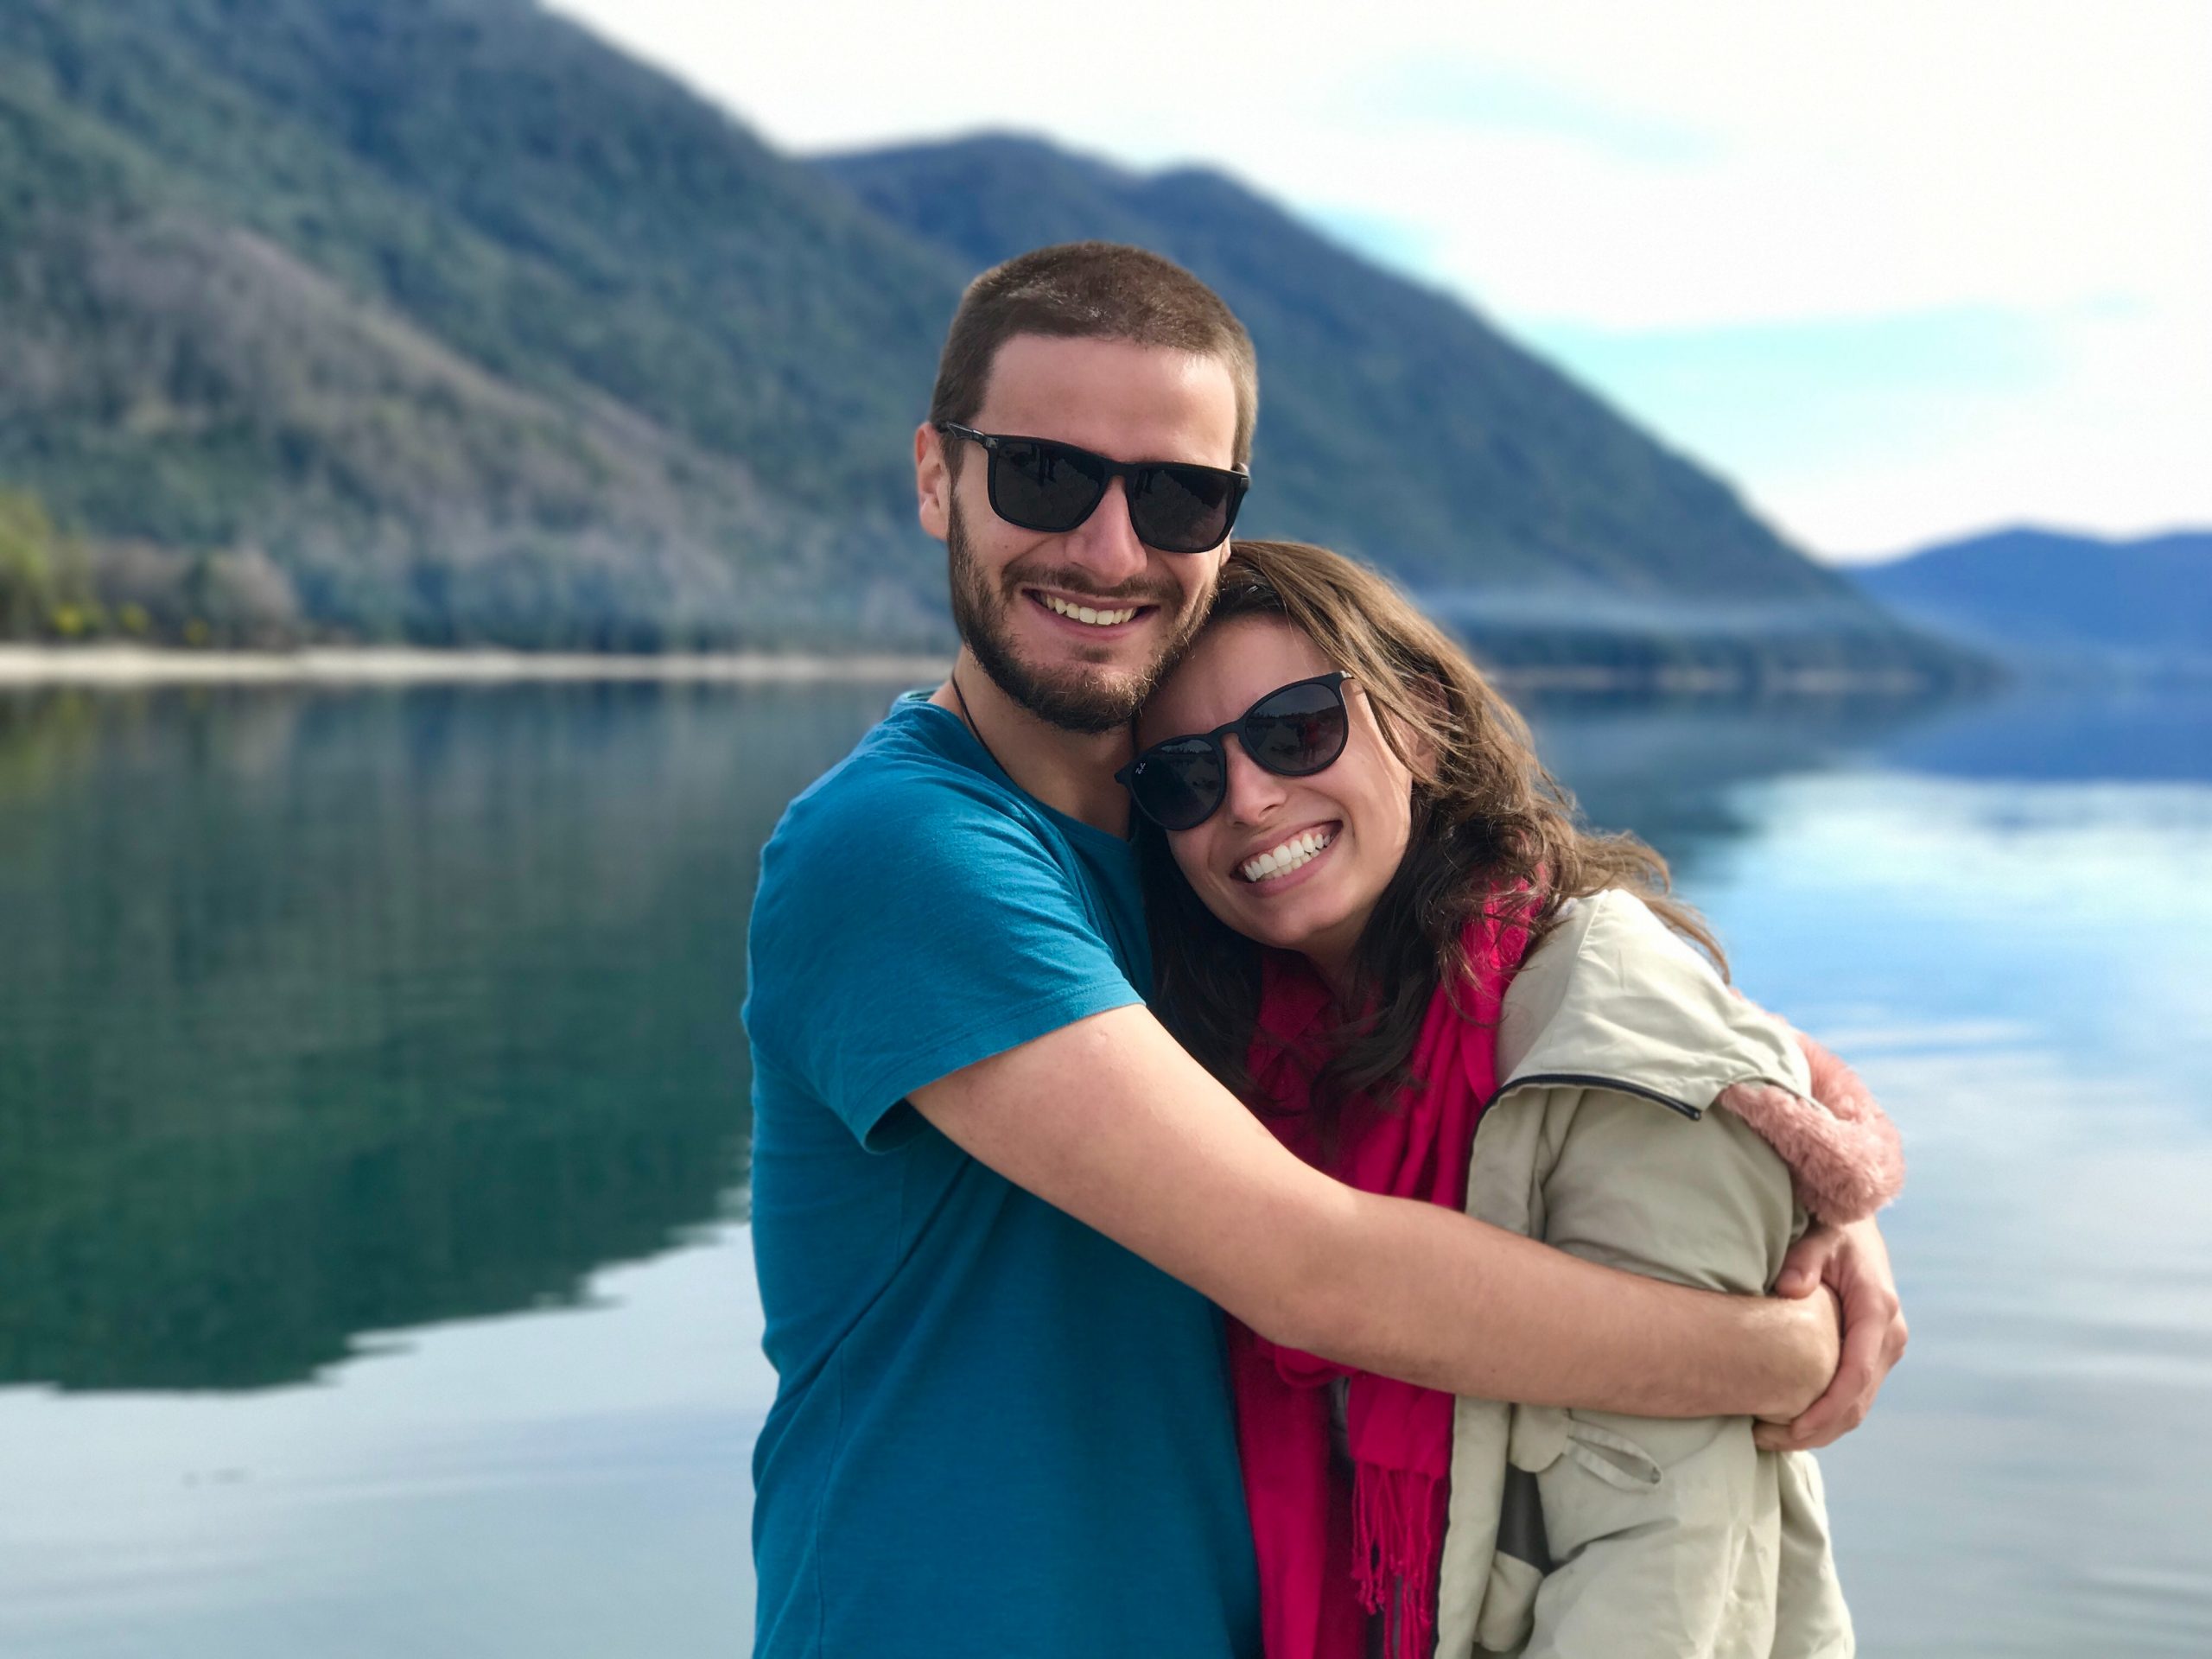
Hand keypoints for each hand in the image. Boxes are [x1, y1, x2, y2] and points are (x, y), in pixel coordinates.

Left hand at [1756, 1217, 1907, 1450]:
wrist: (1856, 1228)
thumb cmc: (1832, 1230)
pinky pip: (1856, 1394)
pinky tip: (1794, 1422)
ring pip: (1859, 1405)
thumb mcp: (1817, 1237)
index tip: (1794, 1429)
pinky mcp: (1875, 1352)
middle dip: (1818, 1429)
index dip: (1827, 1408)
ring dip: (1823, 1428)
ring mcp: (1885, 1347)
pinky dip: (1830, 1415)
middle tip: (1768, 1441)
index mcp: (1877, 1311)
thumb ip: (1803, 1260)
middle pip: (1858, 1401)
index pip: (1855, 1374)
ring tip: (1775, 1439)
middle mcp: (1889, 1335)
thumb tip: (1790, 1289)